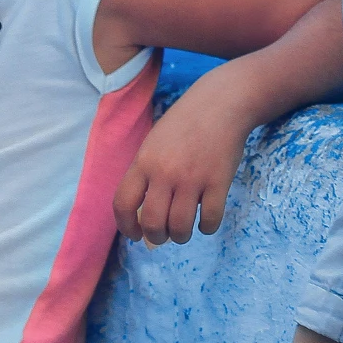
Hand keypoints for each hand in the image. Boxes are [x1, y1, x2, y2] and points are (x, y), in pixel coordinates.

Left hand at [113, 77, 253, 244]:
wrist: (220, 104)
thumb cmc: (184, 126)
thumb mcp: (154, 144)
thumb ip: (146, 175)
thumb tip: (142, 215)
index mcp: (143, 162)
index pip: (122, 203)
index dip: (125, 227)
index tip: (135, 235)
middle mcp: (164, 172)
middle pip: (152, 222)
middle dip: (156, 237)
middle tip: (163, 236)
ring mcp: (192, 178)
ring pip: (180, 227)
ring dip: (180, 236)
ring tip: (183, 231)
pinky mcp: (218, 182)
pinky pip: (209, 220)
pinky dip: (207, 227)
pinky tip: (206, 220)